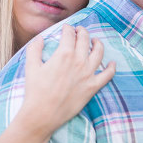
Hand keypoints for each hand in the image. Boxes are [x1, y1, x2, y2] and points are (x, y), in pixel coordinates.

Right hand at [19, 24, 115, 138]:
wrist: (43, 113)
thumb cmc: (35, 90)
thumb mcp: (31, 66)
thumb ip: (35, 49)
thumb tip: (41, 38)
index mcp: (64, 54)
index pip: (69, 34)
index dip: (67, 28)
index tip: (66, 28)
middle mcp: (79, 61)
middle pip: (84, 40)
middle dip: (82, 32)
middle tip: (79, 30)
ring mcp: (88, 74)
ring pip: (99, 52)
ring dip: (97, 43)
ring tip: (95, 41)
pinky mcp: (93, 87)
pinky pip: (108, 75)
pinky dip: (112, 67)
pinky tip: (112, 63)